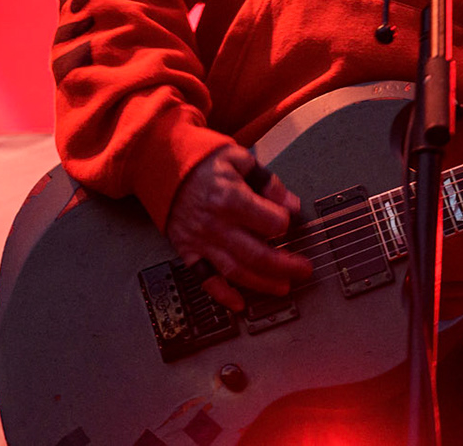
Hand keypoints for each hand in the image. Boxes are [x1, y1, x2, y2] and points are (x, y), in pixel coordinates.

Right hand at [164, 143, 309, 309]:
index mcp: (231, 198)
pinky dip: (222, 294)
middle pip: (257, 253)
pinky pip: (205, 278)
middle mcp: (216, 224)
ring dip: (261, 283)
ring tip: (282, 287)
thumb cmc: (201, 161)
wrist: (159, 165)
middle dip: (285, 265)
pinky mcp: (188, 251)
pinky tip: (239, 303)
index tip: (293, 222)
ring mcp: (201, 241)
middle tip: (303, 270)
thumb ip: (267, 181)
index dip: (287, 222)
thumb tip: (291, 202)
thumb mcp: (238, 158)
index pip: (271, 221)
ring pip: (236, 270)